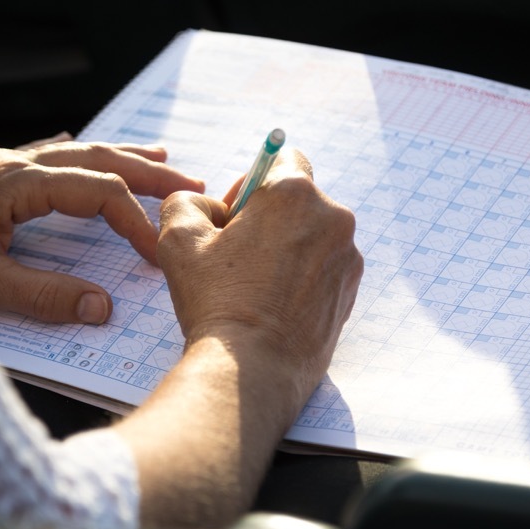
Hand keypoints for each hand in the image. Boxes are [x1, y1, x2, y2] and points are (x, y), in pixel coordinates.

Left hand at [0, 138, 203, 322]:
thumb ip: (41, 298)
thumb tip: (101, 307)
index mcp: (16, 183)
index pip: (97, 192)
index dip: (134, 221)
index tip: (157, 253)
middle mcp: (12, 164)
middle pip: (96, 159)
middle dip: (146, 172)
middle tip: (190, 184)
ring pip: (74, 152)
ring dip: (119, 156)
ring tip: (159, 158)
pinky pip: (45, 154)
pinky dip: (76, 154)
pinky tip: (80, 147)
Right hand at [157, 148, 363, 401]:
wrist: (253, 370)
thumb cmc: (216, 302)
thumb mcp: (178, 239)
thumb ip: (186, 202)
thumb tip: (207, 207)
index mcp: (296, 194)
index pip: (282, 158)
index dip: (252, 183)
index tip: (234, 216)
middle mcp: (333, 218)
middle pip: (298, 201)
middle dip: (268, 219)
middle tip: (237, 257)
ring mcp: (348, 257)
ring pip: (312, 236)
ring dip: (286, 249)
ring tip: (255, 287)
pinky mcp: (351, 291)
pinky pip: (324, 268)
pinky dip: (302, 278)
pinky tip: (274, 305)